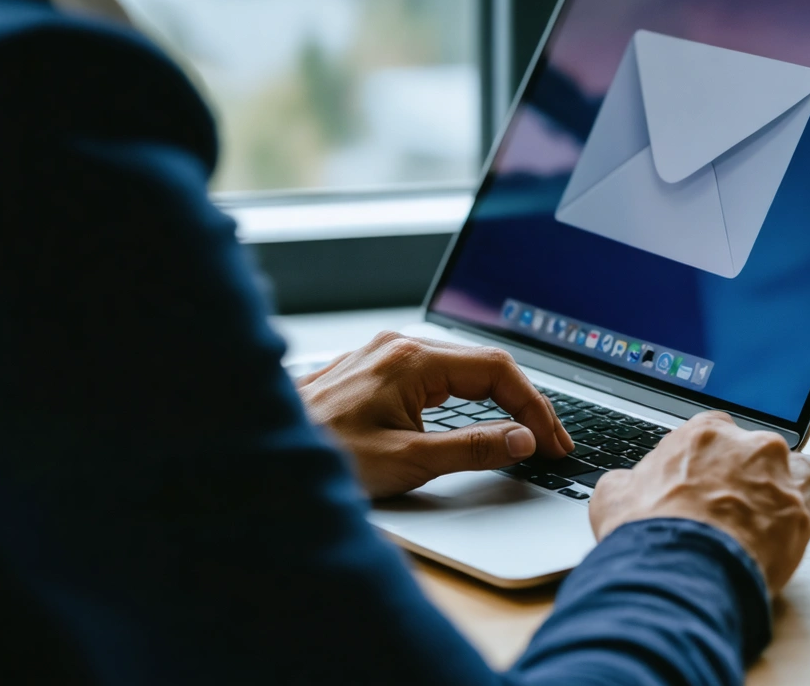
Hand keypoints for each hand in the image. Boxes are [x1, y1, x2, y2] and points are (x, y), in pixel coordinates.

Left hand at [297, 332, 571, 498]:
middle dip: (523, 404)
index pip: (498, 371)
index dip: (534, 407)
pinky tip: (477, 420)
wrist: (257, 456)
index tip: (552, 441)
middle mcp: (400, 349)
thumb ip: (471, 449)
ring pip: (460, 371)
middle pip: (483, 367)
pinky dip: (466, 400)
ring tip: (523, 434)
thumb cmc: (321, 456)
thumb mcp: (406, 460)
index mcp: (413, 360)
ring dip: (496, 401)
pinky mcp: (373, 374)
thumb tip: (522, 439)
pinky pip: (436, 378)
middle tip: (549, 443)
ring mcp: (384, 358)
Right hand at [588, 412, 809, 596]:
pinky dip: (803, 498)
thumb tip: (624, 487)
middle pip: (750, 448)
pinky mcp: (800, 508)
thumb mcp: (613, 498)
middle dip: (740, 473)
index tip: (704, 477)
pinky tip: (788, 516)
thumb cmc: (647, 535)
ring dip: (775, 482)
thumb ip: (628, 482)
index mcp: (700, 434)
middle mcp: (743, 445)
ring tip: (759, 515)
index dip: (708, 458)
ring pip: (788, 463)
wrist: (677, 573)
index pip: (714, 430)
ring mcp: (776, 473)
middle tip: (725, 506)